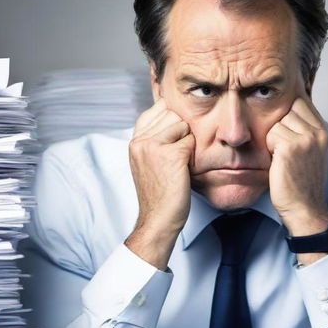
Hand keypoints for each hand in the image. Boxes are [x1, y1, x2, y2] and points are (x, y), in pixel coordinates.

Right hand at [128, 98, 194, 235]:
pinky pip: (191, 141)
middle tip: (176, 157)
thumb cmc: (159, 193)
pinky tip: (183, 171)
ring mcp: (154, 146)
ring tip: (179, 164)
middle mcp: (141, 141)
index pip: (158, 108)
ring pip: (183, 125)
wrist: (158, 219)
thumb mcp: (147, 161)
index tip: (173, 138)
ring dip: (187, 143)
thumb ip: (154, 137)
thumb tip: (170, 112)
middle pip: (173, 114)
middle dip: (181, 132)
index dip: (172, 120)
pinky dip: (193, 156)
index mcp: (135, 141)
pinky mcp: (170, 155)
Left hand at [265, 94, 327, 235]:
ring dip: (273, 140)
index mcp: (323, 131)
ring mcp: (305, 138)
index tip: (285, 132)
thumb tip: (287, 108)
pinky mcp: (290, 147)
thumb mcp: (311, 151)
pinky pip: (270, 135)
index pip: (300, 102)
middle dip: (279, 128)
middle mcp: (317, 132)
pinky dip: (269, 149)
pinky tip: (277, 163)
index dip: (287, 113)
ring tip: (282, 159)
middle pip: (286, 110)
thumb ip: (304, 129)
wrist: (304, 207)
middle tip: (284, 151)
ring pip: (276, 123)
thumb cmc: (302, 182)